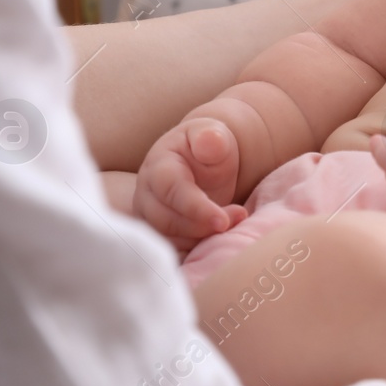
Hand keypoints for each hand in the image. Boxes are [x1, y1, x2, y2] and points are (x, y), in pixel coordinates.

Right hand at [133, 114, 249, 251]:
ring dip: (204, 238)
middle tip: (238, 217)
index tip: (222, 220)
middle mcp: (146, 196)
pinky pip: (175, 251)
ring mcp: (150, 218)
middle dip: (203, 226)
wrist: (204, 160)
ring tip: (235, 222)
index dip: (196, 208)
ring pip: (170, 240)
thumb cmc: (207, 146)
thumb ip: (210, 137)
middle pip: (167, 221)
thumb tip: (209, 142)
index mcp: (158, 168)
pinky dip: (198, 249)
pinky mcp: (160, 234)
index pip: (170, 191)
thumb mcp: (212, 134)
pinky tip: (220, 238)